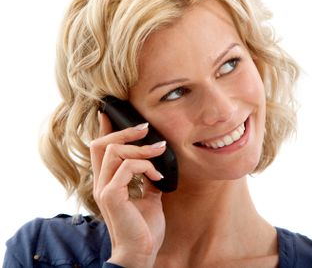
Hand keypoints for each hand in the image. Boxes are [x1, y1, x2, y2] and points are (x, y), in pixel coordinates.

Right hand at [90, 112, 166, 267]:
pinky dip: (145, 167)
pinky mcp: (111, 195)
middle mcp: (101, 183)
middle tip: (145, 128)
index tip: (110, 112)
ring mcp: (104, 189)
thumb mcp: (149, 197)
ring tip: (159, 153)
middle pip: (100, 144)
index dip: (104, 129)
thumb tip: (156, 165)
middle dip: (123, 131)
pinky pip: (126, 167)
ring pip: (113, 151)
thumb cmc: (144, 228)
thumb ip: (147, 179)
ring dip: (140, 149)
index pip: (99, 149)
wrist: (141, 252)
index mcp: (108, 182)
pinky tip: (158, 177)